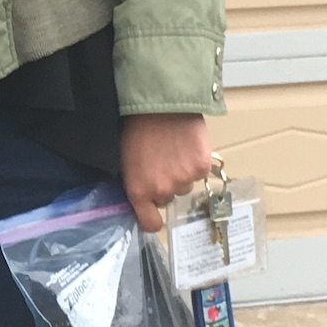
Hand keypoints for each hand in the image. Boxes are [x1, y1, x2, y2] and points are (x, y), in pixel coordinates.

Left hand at [119, 112, 211, 232]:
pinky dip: (195, 161)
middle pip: (168, 198)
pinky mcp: (202, 167)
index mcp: (139, 190)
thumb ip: (135, 181)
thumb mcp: (125, 157)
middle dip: (165, 184)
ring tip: (173, 149)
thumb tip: (140, 196)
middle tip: (160, 161)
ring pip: (185, 184)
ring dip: (181, 172)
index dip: (152, 217)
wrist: (161, 103)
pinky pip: (199, 172)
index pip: (150, 223)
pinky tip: (186, 144)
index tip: (153, 211)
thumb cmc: (136, 126)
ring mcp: (184, 180)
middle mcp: (162, 190)